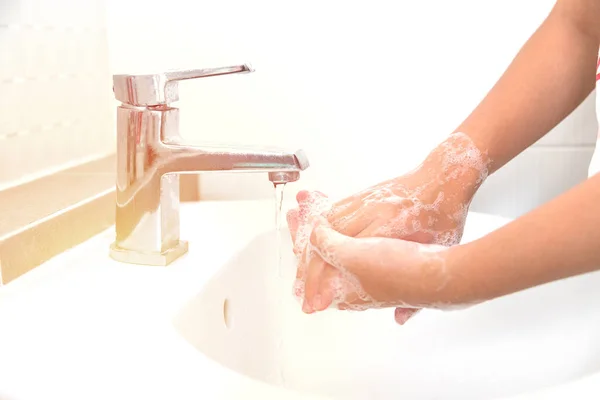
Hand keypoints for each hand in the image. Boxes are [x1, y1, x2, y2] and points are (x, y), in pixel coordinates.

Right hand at [287, 132, 489, 323]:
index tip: (317, 299)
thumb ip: (419, 286)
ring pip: (325, 225)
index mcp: (392, 225)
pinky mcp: (362, 195)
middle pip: (329, 240)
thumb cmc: (445, 212)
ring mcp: (365, 201)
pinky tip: (307, 238)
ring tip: (299, 270)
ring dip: (309, 248)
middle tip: (301, 290)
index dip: (328, 279)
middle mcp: (373, 211)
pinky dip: (316, 227)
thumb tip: (401, 317)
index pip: (350, 255)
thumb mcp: (437, 251)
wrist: (444, 175)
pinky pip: (331, 211)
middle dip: (311, 268)